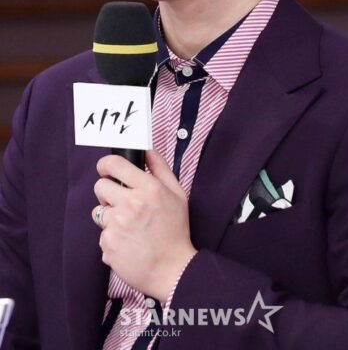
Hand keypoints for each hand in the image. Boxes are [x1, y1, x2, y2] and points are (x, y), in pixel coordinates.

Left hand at [92, 151, 196, 302]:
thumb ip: (160, 168)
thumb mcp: (177, 194)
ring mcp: (117, 226)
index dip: (106, 165)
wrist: (172, 270)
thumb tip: (145, 150)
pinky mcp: (108, 245)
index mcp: (148, 189)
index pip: (113, 164)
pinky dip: (112, 238)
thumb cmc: (176, 230)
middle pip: (100, 186)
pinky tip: (128, 243)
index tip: (106, 169)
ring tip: (129, 227)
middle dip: (108, 192)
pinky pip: (103, 234)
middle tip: (121, 202)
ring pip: (99, 212)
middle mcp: (131, 204)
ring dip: (110, 216)